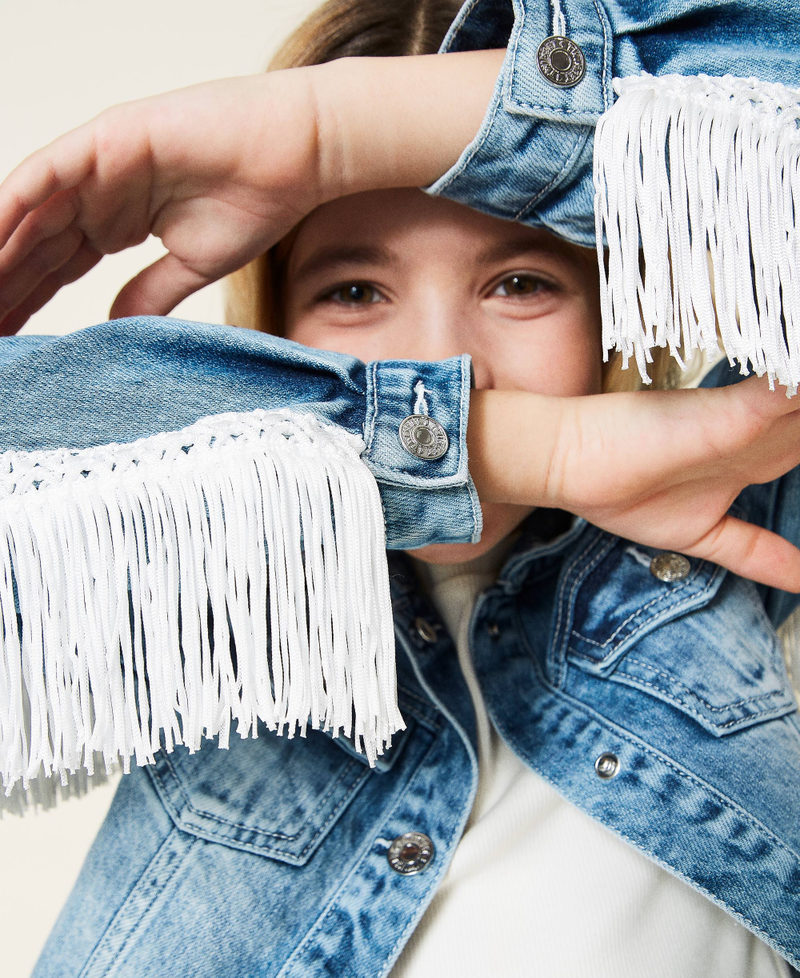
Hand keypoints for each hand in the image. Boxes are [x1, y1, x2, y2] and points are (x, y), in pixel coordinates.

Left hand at [0, 51, 501, 332]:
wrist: (297, 158)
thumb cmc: (258, 202)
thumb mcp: (191, 265)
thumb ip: (149, 294)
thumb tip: (117, 328)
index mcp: (115, 221)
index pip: (57, 267)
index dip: (29, 301)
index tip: (8, 338)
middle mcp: (98, 193)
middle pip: (35, 245)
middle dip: (8, 286)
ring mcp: (99, 164)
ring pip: (32, 213)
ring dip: (2, 254)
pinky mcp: (107, 140)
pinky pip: (47, 174)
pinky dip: (15, 205)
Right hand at [469, 377, 799, 590]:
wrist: (573, 464)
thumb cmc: (626, 490)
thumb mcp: (708, 536)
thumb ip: (761, 553)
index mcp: (761, 455)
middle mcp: (764, 434)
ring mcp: (751, 421)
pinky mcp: (731, 413)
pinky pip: (787, 394)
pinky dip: (794, 391)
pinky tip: (797, 387)